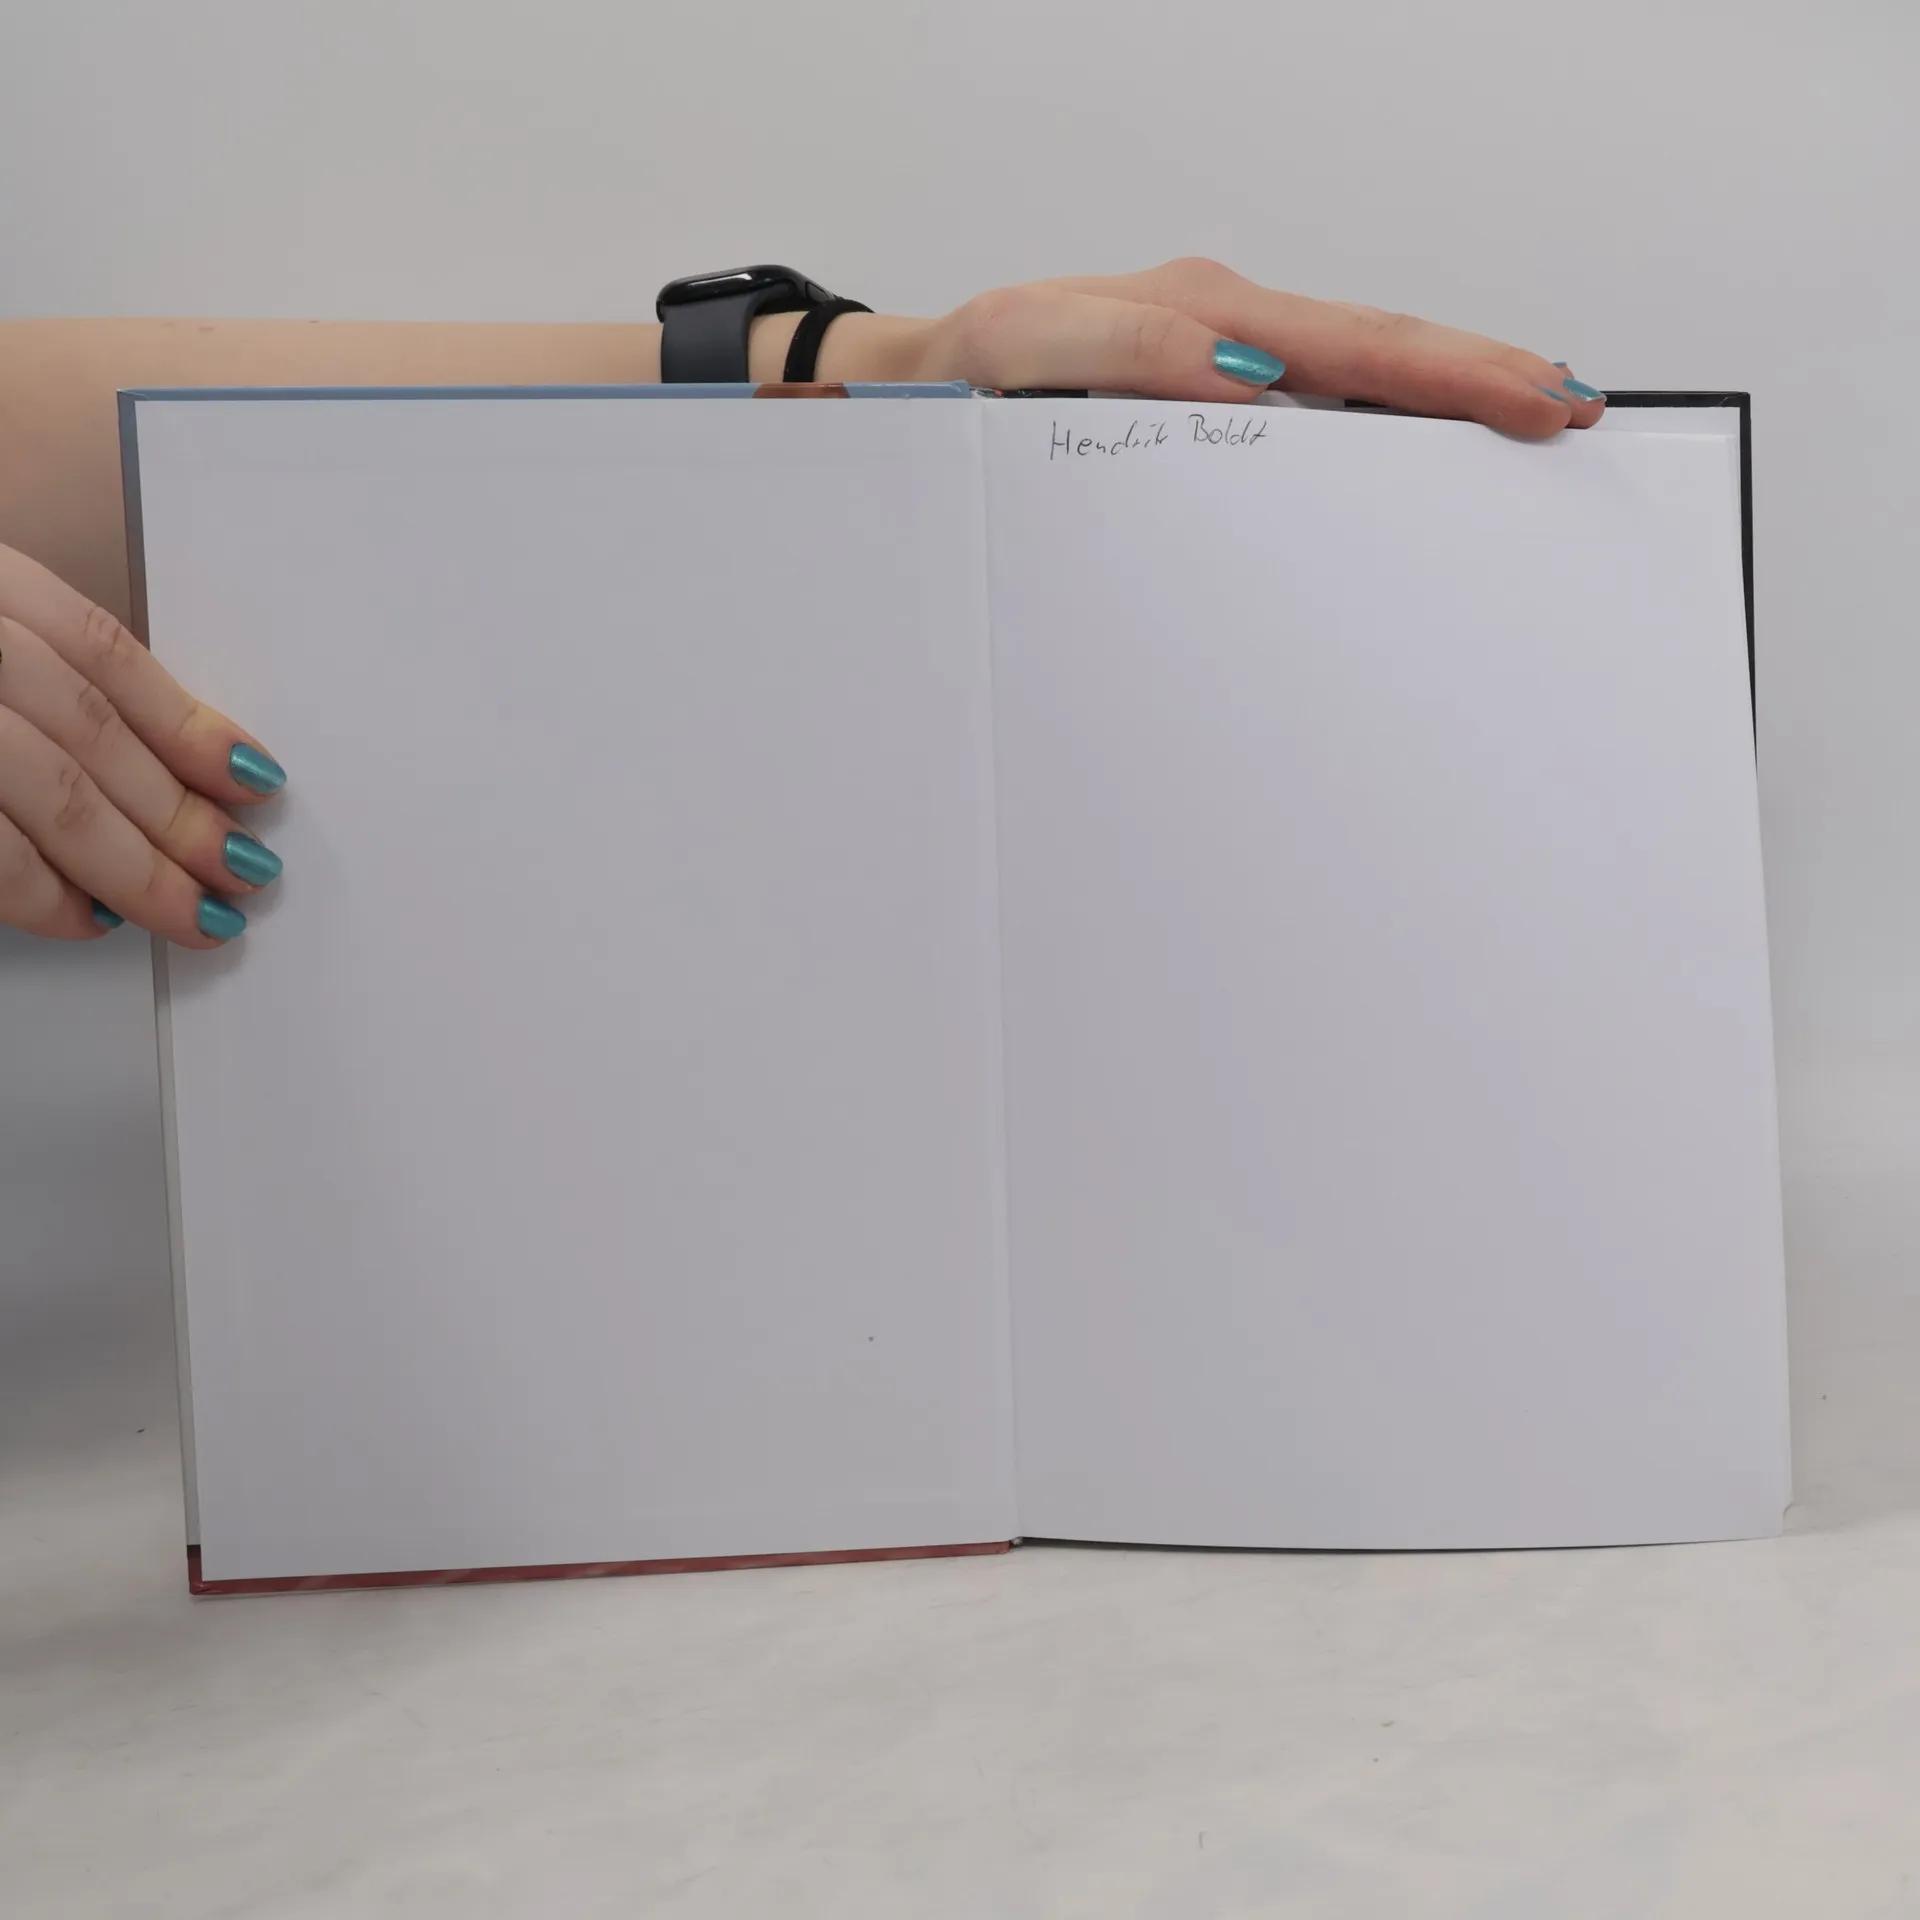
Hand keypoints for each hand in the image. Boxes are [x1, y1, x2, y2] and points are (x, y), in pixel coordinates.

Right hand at [0, 541, 284, 944]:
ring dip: (143, 868)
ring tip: (201, 916)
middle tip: (248, 872)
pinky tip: (94, 920)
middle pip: (93, 734)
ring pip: (60, 796)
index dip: (190, 725)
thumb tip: (166, 760)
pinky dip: (45, 895)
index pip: (102, 654)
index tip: (259, 780)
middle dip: (183, 816)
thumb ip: (44, 674)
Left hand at [880, 257, 1605, 438]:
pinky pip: (1316, 409)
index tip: (1535, 401)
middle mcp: (1228, 330)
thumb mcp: (1029, 355)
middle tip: (1580, 410)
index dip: (1453, 373)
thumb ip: (1136, 357)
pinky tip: (1428, 447)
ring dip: (1450, 397)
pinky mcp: (1208, 401)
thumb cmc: (962, 379)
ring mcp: (1224, 364)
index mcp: (1203, 314)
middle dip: (1485, 379)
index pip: (1358, 344)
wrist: (912, 393)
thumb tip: (1256, 380)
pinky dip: (1387, 421)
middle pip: (1383, 352)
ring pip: (1361, 379)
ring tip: (1537, 418)